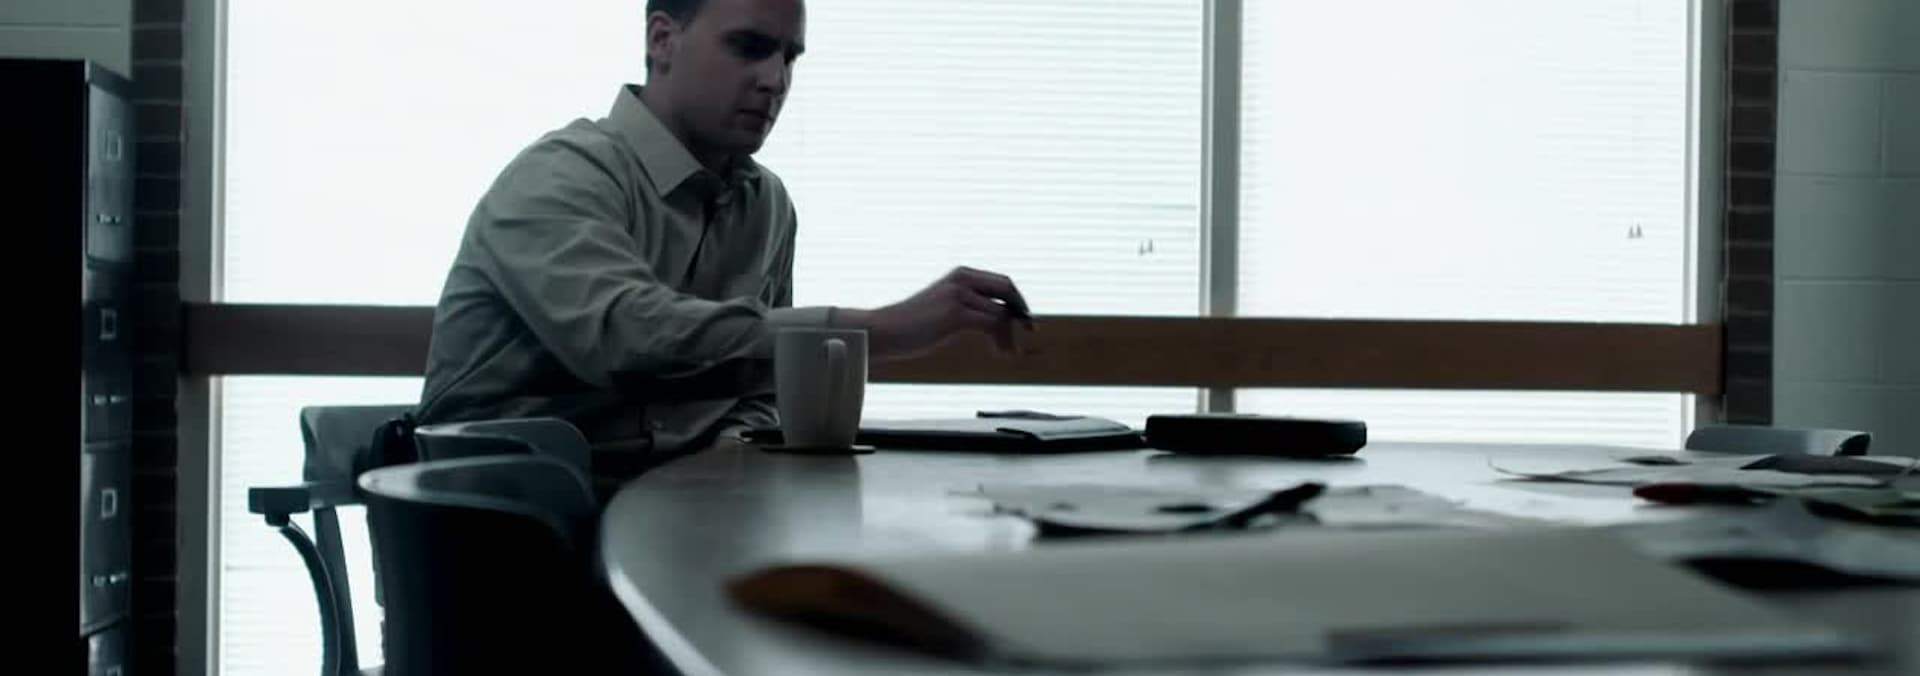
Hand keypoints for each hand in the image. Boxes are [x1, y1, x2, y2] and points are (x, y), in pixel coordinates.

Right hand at [848, 266, 1036, 358]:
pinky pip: (993, 324)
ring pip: (1002, 310)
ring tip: (1008, 353)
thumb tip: (996, 321)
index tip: (1024, 320)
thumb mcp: (943, 310)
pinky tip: (1000, 354)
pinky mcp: (957, 314)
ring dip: (1010, 335)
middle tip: (1031, 331)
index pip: (1001, 281)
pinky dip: (1002, 341)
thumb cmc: (911, 326)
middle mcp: (962, 279)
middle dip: (1022, 310)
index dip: (1017, 300)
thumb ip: (967, 307)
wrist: (885, 331)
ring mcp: (959, 295)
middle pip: (1008, 288)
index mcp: (960, 275)